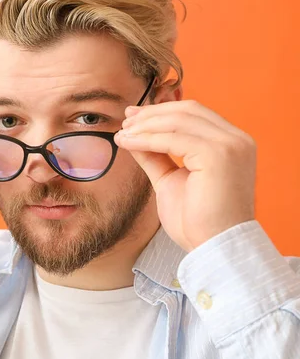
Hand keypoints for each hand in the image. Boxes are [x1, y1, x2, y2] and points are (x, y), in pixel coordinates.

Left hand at [114, 100, 256, 251]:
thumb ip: (156, 156)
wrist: (214, 248)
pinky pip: (174, 139)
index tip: (133, 117)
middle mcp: (236, 140)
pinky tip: (128, 143)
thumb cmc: (197, 221)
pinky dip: (147, 138)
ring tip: (122, 134)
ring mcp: (230, 145)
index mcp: (230, 143)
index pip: (193, 114)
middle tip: (125, 121)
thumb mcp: (170, 179)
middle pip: (187, 111)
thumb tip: (133, 136)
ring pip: (178, 122)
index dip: (161, 111)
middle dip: (151, 114)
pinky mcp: (219, 155)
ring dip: (145, 126)